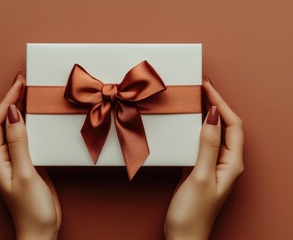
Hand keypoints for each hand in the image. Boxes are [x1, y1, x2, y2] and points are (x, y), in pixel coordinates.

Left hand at [0, 73, 60, 239]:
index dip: (7, 100)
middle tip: (25, 82)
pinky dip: (33, 124)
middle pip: (4, 121)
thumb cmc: (31, 208)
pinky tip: (40, 118)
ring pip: (16, 128)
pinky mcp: (28, 162)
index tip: (19, 84)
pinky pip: (27, 137)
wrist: (41, 229)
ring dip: (23, 110)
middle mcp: (3, 156)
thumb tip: (13, 113)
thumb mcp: (25, 173)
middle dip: (13, 100)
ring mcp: (16, 159)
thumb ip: (19, 143)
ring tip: (32, 94)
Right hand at [165, 77, 243, 239]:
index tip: (207, 87)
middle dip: (216, 104)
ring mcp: (214, 164)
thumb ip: (208, 145)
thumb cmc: (193, 212)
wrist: (183, 235)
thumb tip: (213, 115)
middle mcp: (227, 161)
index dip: (221, 103)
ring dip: (206, 114)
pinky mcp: (201, 167)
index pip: (233, 124)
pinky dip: (196, 128)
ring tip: (195, 100)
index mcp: (232, 162)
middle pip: (227, 125)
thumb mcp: (201, 176)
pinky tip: (187, 123)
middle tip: (201, 88)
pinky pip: (202, 142)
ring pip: (214, 132)